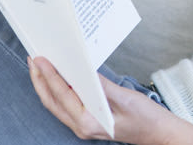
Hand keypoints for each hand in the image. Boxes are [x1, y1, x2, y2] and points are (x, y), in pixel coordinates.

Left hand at [29, 56, 192, 144]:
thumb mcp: (125, 97)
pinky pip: (66, 105)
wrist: (159, 133)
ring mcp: (84, 126)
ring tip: (40, 66)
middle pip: (52, 101)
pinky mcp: (88, 121)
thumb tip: (82, 71)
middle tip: (33, 59)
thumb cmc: (147, 119)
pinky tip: (59, 78)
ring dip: (46, 85)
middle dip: (40, 80)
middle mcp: (82, 127)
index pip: (62, 95)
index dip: (49, 75)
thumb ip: (101, 86)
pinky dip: (59, 91)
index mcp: (89, 122)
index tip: (40, 59)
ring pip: (56, 104)